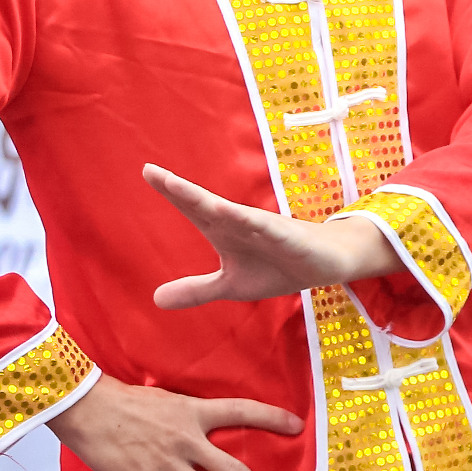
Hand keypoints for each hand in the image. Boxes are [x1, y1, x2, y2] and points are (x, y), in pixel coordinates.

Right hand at [47, 375, 301, 470]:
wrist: (85, 407)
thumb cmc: (120, 399)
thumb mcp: (162, 400)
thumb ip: (185, 415)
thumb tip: (198, 429)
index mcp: (192, 412)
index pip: (240, 411)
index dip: (271, 417)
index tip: (296, 426)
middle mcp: (187, 440)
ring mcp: (168, 464)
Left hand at [143, 164, 397, 307]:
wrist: (325, 264)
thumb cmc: (275, 267)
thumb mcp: (230, 285)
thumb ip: (196, 290)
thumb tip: (155, 299)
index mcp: (222, 230)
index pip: (193, 208)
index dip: (171, 191)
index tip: (147, 171)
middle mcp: (238, 222)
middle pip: (205, 204)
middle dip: (180, 190)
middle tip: (153, 173)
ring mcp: (262, 227)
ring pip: (231, 211)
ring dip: (205, 201)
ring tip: (178, 187)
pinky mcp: (287, 237)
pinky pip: (265, 227)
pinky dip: (247, 220)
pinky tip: (228, 212)